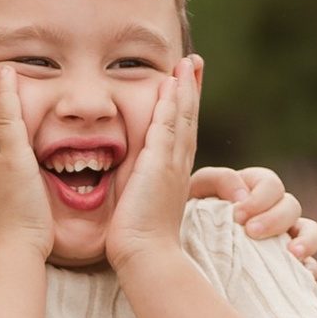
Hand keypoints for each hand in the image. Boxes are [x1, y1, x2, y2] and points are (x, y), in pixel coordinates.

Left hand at [104, 58, 200, 273]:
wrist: (145, 256)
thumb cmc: (137, 239)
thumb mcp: (138, 204)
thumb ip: (135, 186)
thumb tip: (123, 180)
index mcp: (172, 174)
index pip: (180, 132)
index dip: (183, 106)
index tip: (184, 83)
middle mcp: (178, 165)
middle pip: (187, 118)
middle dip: (190, 88)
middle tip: (193, 61)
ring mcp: (172, 164)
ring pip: (182, 117)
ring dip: (185, 88)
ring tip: (187, 62)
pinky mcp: (161, 166)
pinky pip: (167, 127)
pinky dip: (171, 104)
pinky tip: (171, 83)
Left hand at [186, 147, 316, 263]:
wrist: (179, 263)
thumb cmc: (184, 222)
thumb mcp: (194, 193)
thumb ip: (217, 180)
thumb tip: (242, 194)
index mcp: (252, 191)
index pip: (271, 183)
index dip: (260, 197)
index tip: (238, 214)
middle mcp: (272, 213)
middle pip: (291, 206)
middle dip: (275, 218)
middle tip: (251, 233)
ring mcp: (283, 241)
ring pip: (310, 231)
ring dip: (305, 240)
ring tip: (291, 254)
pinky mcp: (288, 269)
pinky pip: (310, 267)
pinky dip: (310, 269)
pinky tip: (300, 275)